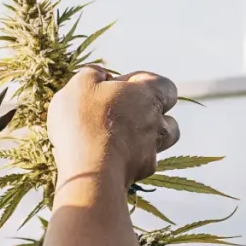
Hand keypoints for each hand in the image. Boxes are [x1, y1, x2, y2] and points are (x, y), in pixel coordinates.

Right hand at [47, 66, 178, 187]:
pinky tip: (108, 159)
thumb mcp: (79, 85)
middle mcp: (156, 121)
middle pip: (166, 116)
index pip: (164, 86)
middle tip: (121, 115)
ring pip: (160, 141)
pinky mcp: (142, 172)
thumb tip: (100, 75)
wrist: (91, 172)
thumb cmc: (85, 122)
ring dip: (145, 138)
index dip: (144, 85)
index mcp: (147, 94)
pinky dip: (130, 160)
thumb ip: (92, 74)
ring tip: (118, 138)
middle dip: (149, 114)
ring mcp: (152, 149)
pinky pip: (142, 162)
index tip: (119, 88)